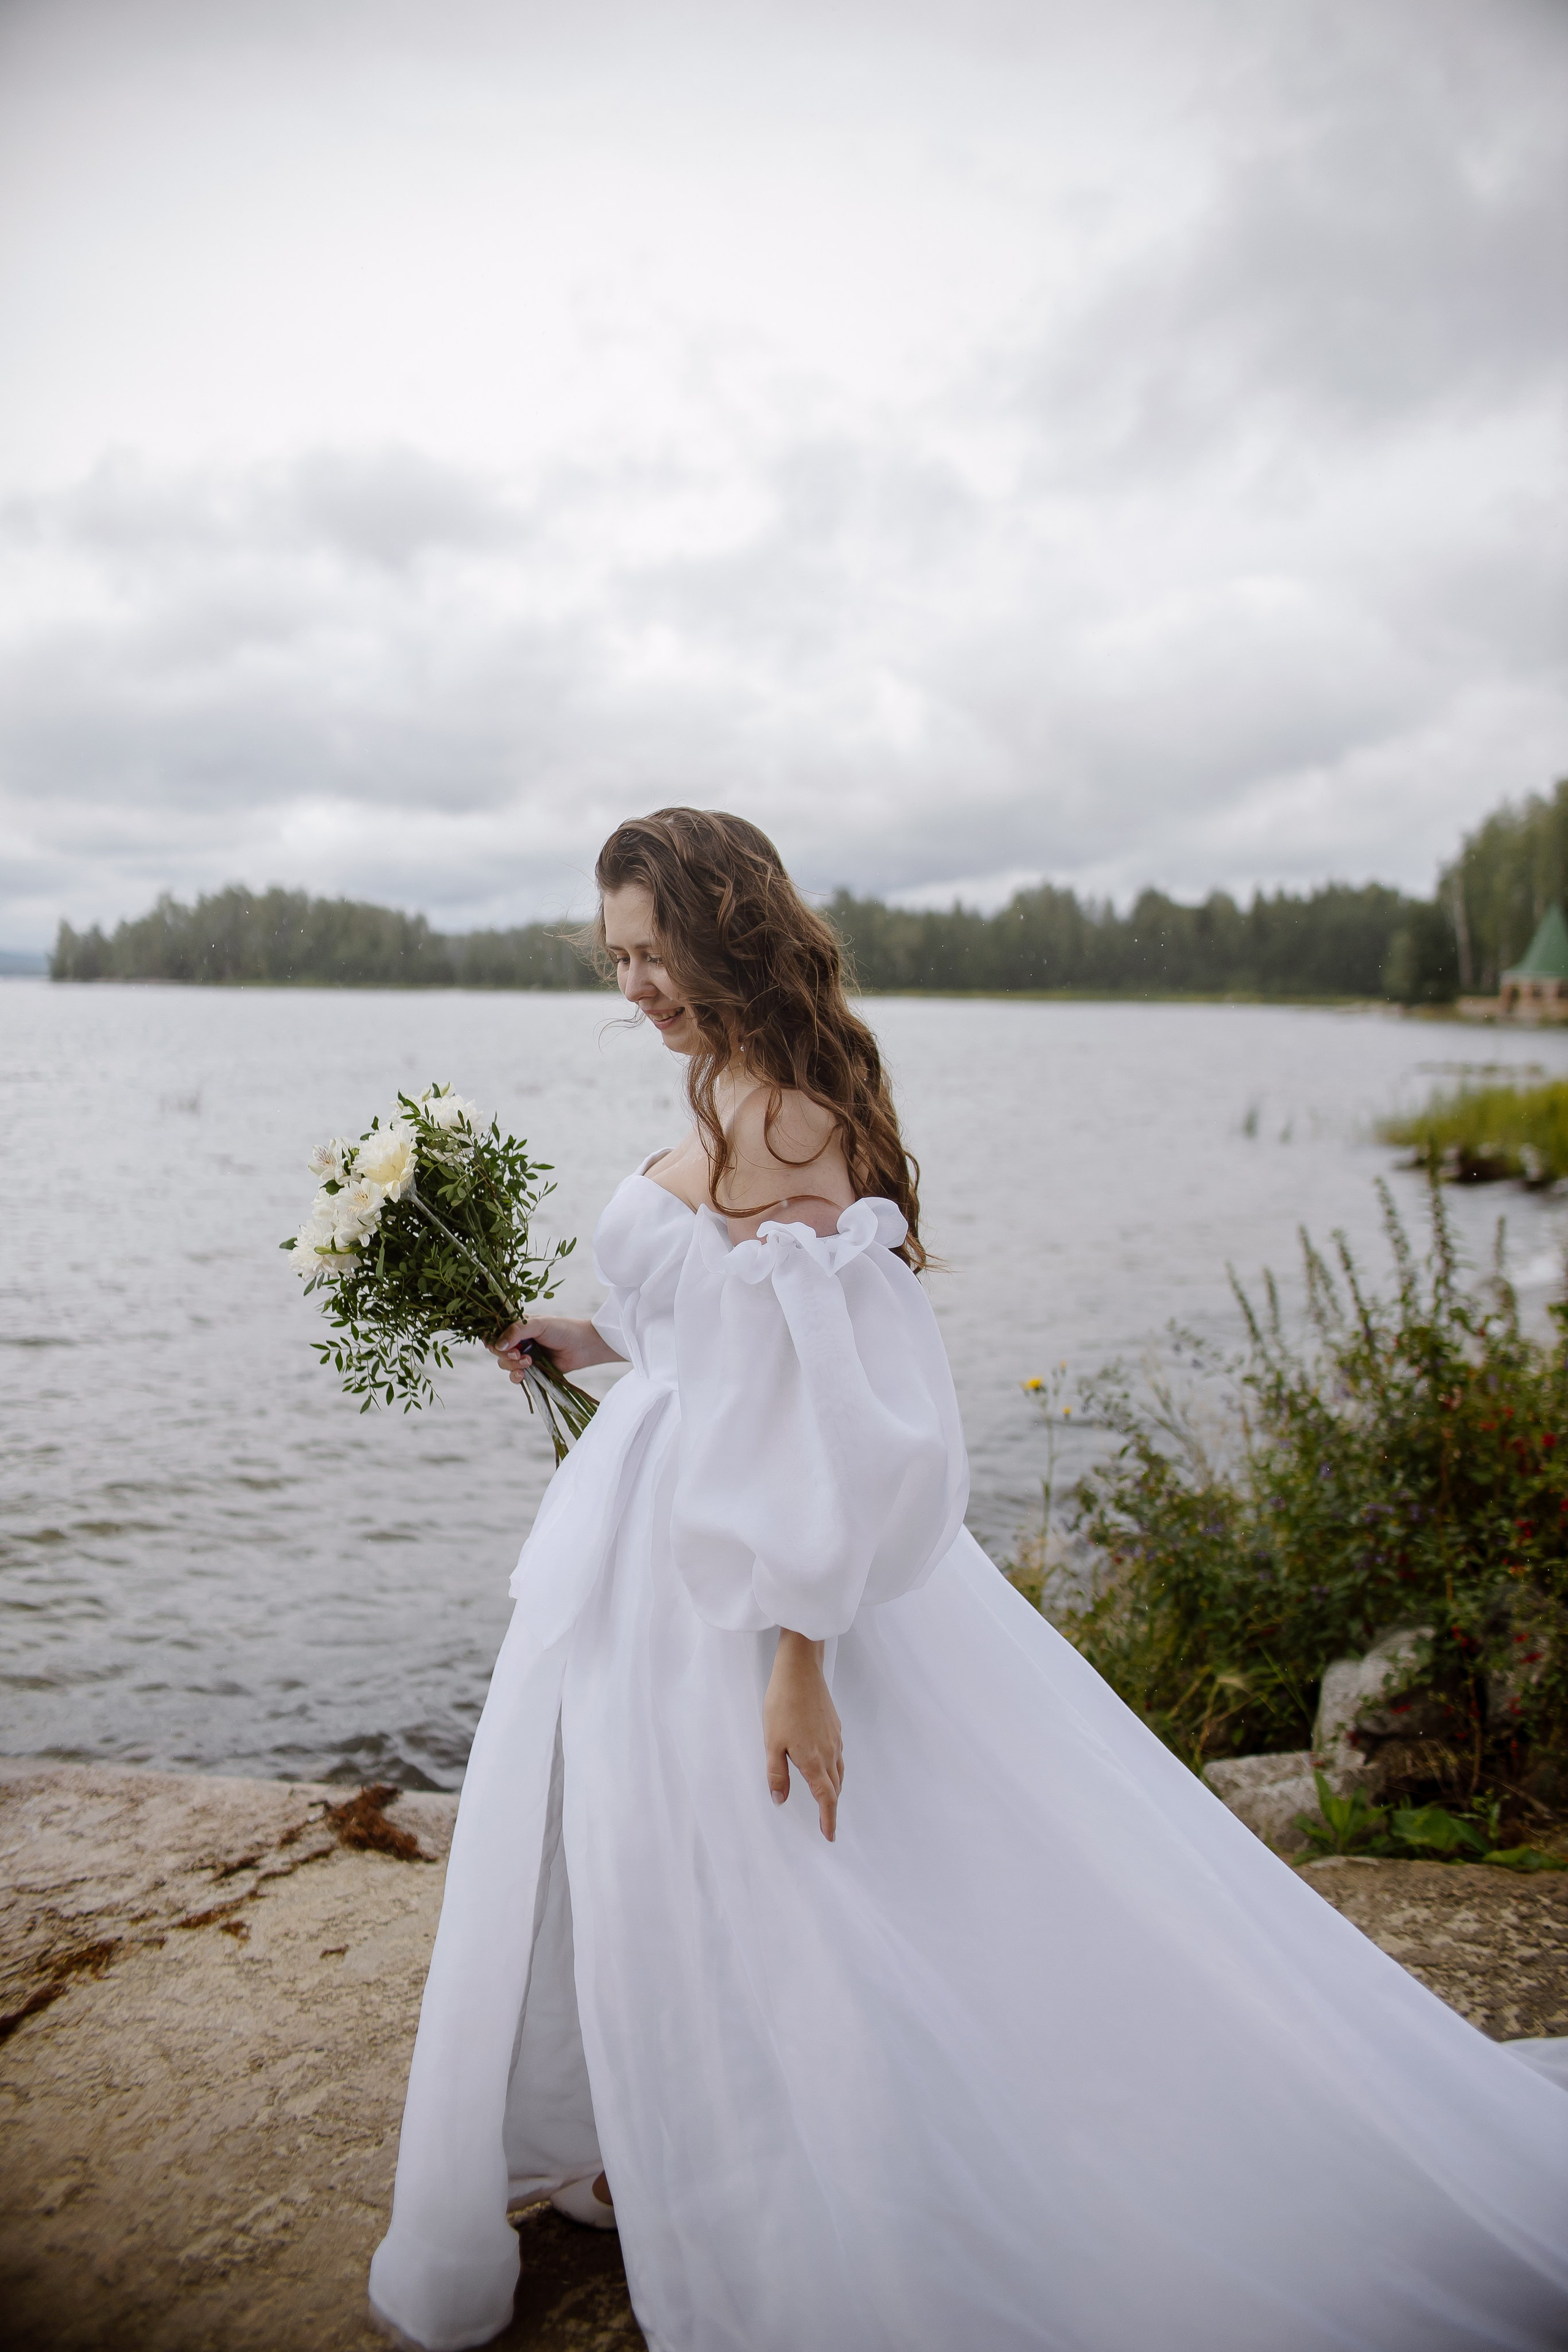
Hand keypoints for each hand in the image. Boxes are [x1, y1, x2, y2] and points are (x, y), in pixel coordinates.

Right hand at [487, 1316, 622, 1381]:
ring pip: (505, 1364)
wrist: (584, 1346)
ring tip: (528, 1362)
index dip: (492, 1339)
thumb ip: (516, 1331)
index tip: (496, 1345)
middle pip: (498, 1350)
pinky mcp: (532, 1371)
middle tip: (518, 1354)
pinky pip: (515, 1376)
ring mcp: (524, 1356)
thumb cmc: (563, 1329)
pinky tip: (523, 1374)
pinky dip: (516, 1377)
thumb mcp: (538, 1324)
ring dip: (512, 1365)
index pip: (496, 1332)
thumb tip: (497, 1345)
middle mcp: (519, 1341)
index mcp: (518, 1326)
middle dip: (504, 1354)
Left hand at [764, 1631, 842, 1841]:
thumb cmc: (781, 1705)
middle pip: (835, 1787)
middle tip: (826, 1821)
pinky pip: (838, 1755)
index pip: (826, 1798)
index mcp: (813, 1761)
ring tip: (827, 1797)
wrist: (800, 1670)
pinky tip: (824, 1764)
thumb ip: (776, 1774)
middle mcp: (829, 1752)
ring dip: (834, 1788)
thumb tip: (780, 1800)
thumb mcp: (771, 1742)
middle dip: (831, 1805)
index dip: (828, 1819)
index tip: (829, 1836)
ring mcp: (835, 1738)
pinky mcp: (835, 1725)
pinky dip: (834, 1768)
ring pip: (839, 1771)